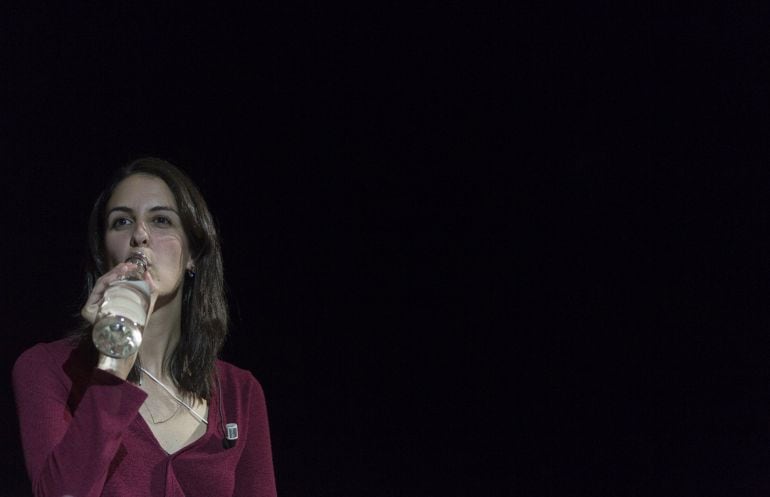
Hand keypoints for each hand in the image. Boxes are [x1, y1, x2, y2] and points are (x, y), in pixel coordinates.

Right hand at [82, 263, 157, 378]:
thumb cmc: (136, 328)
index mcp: (110, 301)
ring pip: (102, 283)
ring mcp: (92, 306)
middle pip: (108, 281)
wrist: (128, 346)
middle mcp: (99, 303)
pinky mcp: (88, 310)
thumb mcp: (145, 306)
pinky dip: (107, 280)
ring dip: (115, 272)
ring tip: (127, 267)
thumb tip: (149, 276)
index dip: (123, 272)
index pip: (114, 283)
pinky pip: (98, 291)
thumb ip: (148, 292)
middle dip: (120, 270)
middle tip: (132, 265)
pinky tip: (118, 274)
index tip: (135, 267)